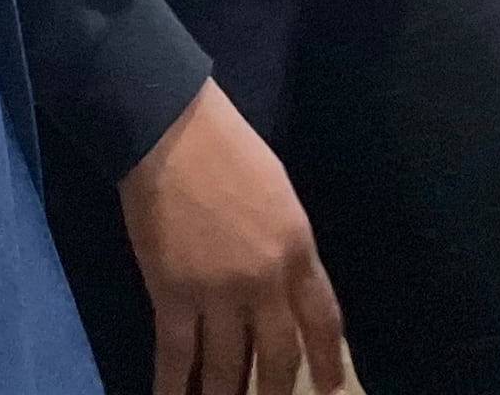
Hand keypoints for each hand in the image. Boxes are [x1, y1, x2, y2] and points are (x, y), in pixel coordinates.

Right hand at [120, 85, 348, 394]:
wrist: (171, 131)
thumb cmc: (228, 148)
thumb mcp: (279, 195)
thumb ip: (286, 245)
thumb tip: (281, 287)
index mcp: (297, 249)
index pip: (322, 319)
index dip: (327, 359)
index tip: (328, 386)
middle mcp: (265, 281)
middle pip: (278, 355)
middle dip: (277, 391)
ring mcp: (218, 292)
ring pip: (229, 368)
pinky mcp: (172, 295)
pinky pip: (177, 356)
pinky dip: (173, 389)